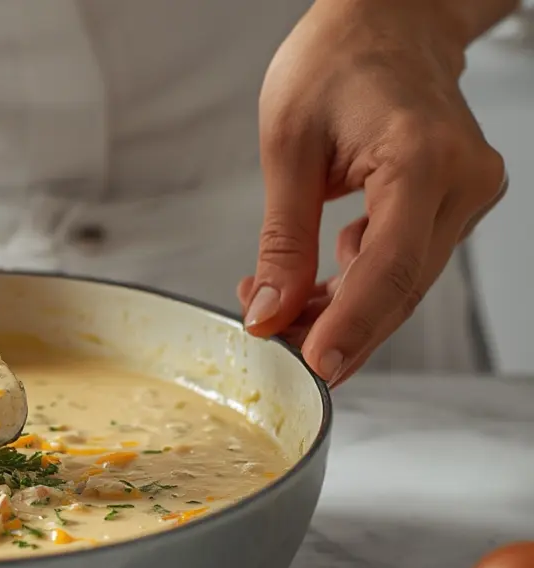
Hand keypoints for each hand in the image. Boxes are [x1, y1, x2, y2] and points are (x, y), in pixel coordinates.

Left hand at [244, 0, 507, 386]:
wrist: (386, 21)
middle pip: (402, 287)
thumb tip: (268, 312)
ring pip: (404, 283)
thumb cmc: (335, 62)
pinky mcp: (454, 204)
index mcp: (420, 156)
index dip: (351, 324)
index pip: (390, 265)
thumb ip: (282, 239)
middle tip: (279, 350)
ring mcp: (467, 193)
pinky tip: (313, 286)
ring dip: (342, 310)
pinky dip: (358, 285)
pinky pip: (406, 263)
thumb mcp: (287, 147)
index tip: (314, 364)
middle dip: (338, 329)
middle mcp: (461, 178)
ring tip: (279, 311)